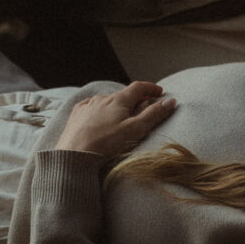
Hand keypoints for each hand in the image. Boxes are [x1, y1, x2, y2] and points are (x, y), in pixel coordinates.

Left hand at [54, 81, 178, 157]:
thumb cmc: (106, 144)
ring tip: (123, 114)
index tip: (160, 91)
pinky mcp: (76, 116)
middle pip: (123, 94)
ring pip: (106, 101)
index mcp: (118, 100)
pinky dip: (101, 110)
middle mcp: (102, 98)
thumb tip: (170, 101)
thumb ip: (153, 115)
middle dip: (135, 98)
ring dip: (118, 105)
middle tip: (145, 105)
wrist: (73, 155)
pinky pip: (91, 107)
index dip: (151, 88)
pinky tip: (100, 117)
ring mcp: (87, 106)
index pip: (138, 87)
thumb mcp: (135, 130)